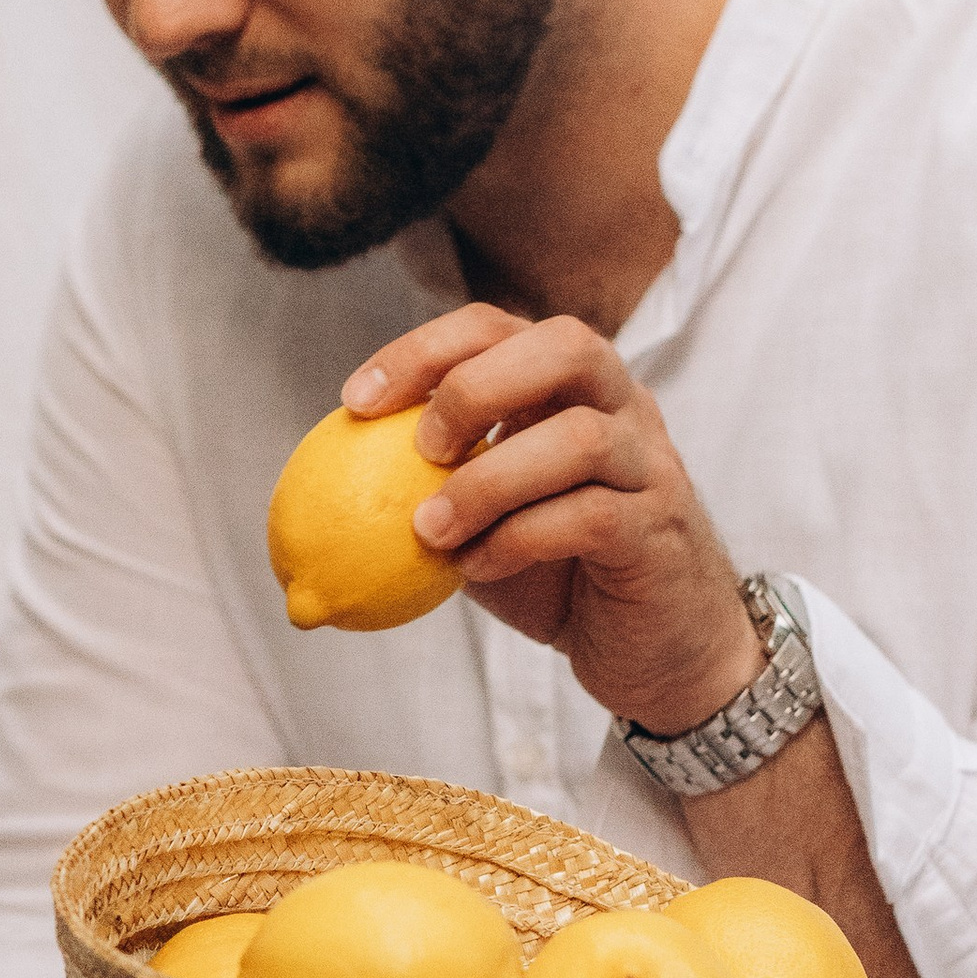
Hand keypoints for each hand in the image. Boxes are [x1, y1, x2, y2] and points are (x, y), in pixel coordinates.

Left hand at [345, 308, 759, 733]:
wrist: (658, 652)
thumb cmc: (559, 573)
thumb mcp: (479, 521)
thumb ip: (423, 489)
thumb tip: (315, 497)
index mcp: (570, 386)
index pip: (499, 326)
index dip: (424, 350)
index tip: (355, 400)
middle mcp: (622, 408)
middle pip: (567, 344)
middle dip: (477, 385)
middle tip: (419, 446)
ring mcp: (650, 467)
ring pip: (581, 436)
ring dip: (489, 479)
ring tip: (430, 528)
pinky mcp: (661, 533)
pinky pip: (592, 518)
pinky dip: (520, 539)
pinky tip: (474, 567)